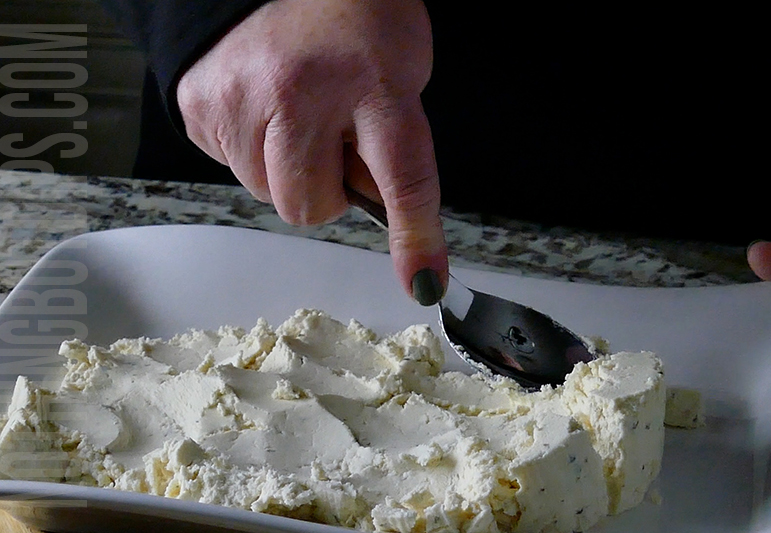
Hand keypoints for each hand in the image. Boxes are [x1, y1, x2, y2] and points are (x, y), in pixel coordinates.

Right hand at [176, 0, 446, 304]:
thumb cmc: (351, 17)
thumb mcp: (401, 70)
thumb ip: (395, 144)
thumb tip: (378, 211)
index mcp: (372, 82)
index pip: (402, 177)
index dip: (414, 237)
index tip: (423, 285)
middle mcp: (300, 92)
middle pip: (307, 206)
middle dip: (323, 189)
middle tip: (329, 140)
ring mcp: (240, 97)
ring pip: (263, 192)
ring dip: (283, 169)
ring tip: (294, 114)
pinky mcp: (199, 103)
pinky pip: (228, 165)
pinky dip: (249, 147)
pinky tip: (262, 105)